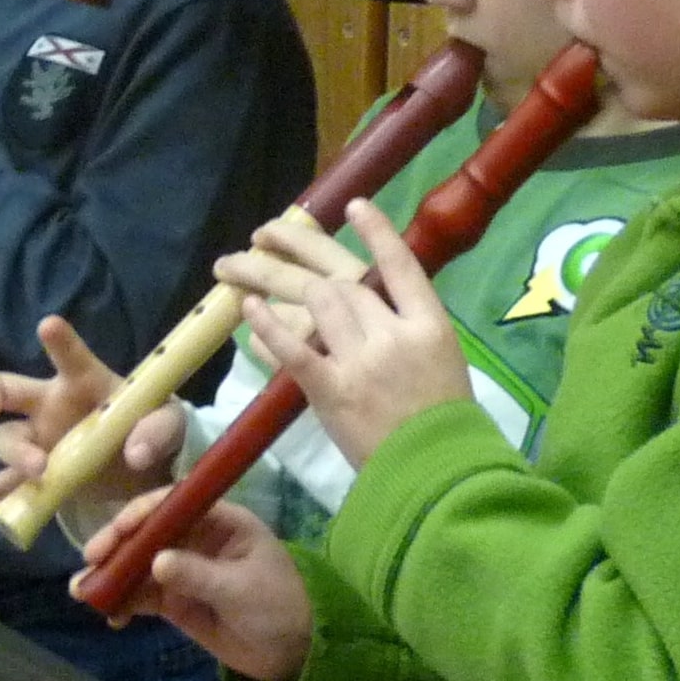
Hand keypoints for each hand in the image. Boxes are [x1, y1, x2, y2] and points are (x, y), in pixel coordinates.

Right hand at [0, 316, 185, 514]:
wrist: (149, 469)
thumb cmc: (154, 428)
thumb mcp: (171, 424)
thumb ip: (160, 429)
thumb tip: (135, 453)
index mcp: (85, 382)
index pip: (70, 358)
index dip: (60, 342)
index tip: (49, 326)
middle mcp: (51, 406)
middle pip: (9, 389)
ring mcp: (39, 441)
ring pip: (6, 440)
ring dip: (14, 454)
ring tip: (38, 471)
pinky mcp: (38, 477)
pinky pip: (4, 487)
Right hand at [73, 489, 312, 680]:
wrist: (294, 652)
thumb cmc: (280, 607)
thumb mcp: (242, 589)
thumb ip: (199, 575)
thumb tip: (156, 561)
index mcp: (223, 520)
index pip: (177, 503)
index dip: (144, 512)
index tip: (118, 530)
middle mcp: (199, 538)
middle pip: (150, 530)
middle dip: (118, 543)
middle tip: (91, 561)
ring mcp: (185, 568)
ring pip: (139, 563)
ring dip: (111, 574)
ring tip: (83, 591)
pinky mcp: (176, 599)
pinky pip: (142, 594)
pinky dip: (122, 601)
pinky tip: (108, 614)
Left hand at [241, 198, 472, 468]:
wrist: (438, 476)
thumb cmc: (445, 425)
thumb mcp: (443, 364)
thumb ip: (408, 330)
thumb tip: (363, 305)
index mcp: (429, 325)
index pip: (400, 265)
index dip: (376, 232)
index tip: (352, 204)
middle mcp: (394, 334)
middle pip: (341, 279)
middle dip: (295, 248)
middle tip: (262, 233)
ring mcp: (362, 362)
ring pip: (315, 302)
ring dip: (269, 279)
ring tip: (234, 266)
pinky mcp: (332, 391)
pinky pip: (295, 349)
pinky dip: (269, 326)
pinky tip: (246, 306)